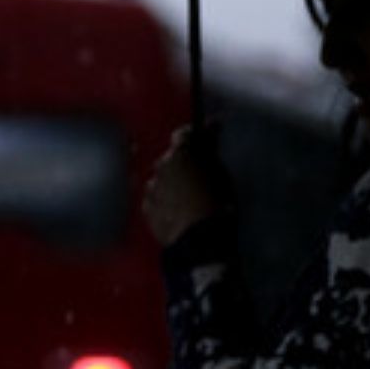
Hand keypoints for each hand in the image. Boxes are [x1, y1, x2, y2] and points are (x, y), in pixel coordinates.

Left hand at [143, 125, 230, 246]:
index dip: (194, 136)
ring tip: (188, 200)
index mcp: (181, 153)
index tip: (203, 140)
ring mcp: (152, 188)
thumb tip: (210, 129)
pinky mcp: (148, 209)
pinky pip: (156, 199)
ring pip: (162, 180)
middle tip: (199, 178)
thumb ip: (210, 150)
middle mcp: (162, 166)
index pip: (184, 134)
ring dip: (172, 185)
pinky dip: (164, 202)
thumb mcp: (222, 173)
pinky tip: (177, 212)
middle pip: (171, 158)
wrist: (200, 239)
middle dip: (182, 164)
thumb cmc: (217, 203)